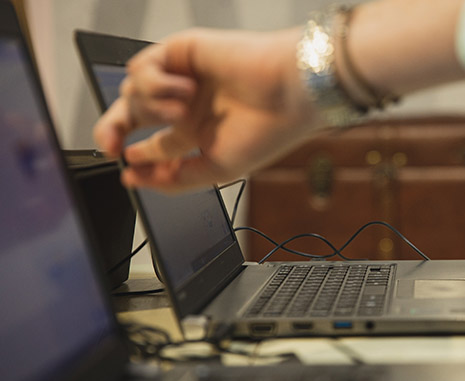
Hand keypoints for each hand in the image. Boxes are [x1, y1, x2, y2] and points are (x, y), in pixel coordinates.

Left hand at [93, 28, 319, 190]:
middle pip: (132, 115)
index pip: (154, 146)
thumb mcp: (218, 169)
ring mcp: (182, 78)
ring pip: (134, 92)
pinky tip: (185, 90)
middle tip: (111, 145)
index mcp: (198, 132)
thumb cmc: (267, 130)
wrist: (289, 92)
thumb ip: (177, 179)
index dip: (136, 158)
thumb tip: (136, 178)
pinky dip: (155, 83)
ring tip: (180, 111)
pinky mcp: (181, 52)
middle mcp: (188, 105)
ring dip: (151, 107)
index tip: (129, 170)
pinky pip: (142, 67)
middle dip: (113, 131)